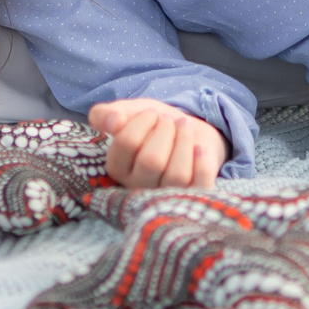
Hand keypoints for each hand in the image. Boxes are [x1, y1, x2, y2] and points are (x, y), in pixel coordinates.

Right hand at [88, 98, 226, 189]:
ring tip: (184, 127)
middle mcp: (138, 187)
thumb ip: (106, 114)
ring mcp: (165, 196)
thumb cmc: (154, 124)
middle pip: (152, 161)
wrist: (185, 130)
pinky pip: (199, 184)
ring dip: (184, 141)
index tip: (152, 113)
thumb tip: (112, 121)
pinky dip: (202, 161)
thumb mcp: (128, 112)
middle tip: (168, 120)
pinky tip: (199, 147)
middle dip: (165, 131)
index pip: (126, 144)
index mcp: (117, 168)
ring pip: (177, 175)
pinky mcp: (192, 196)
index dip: (142, 122)